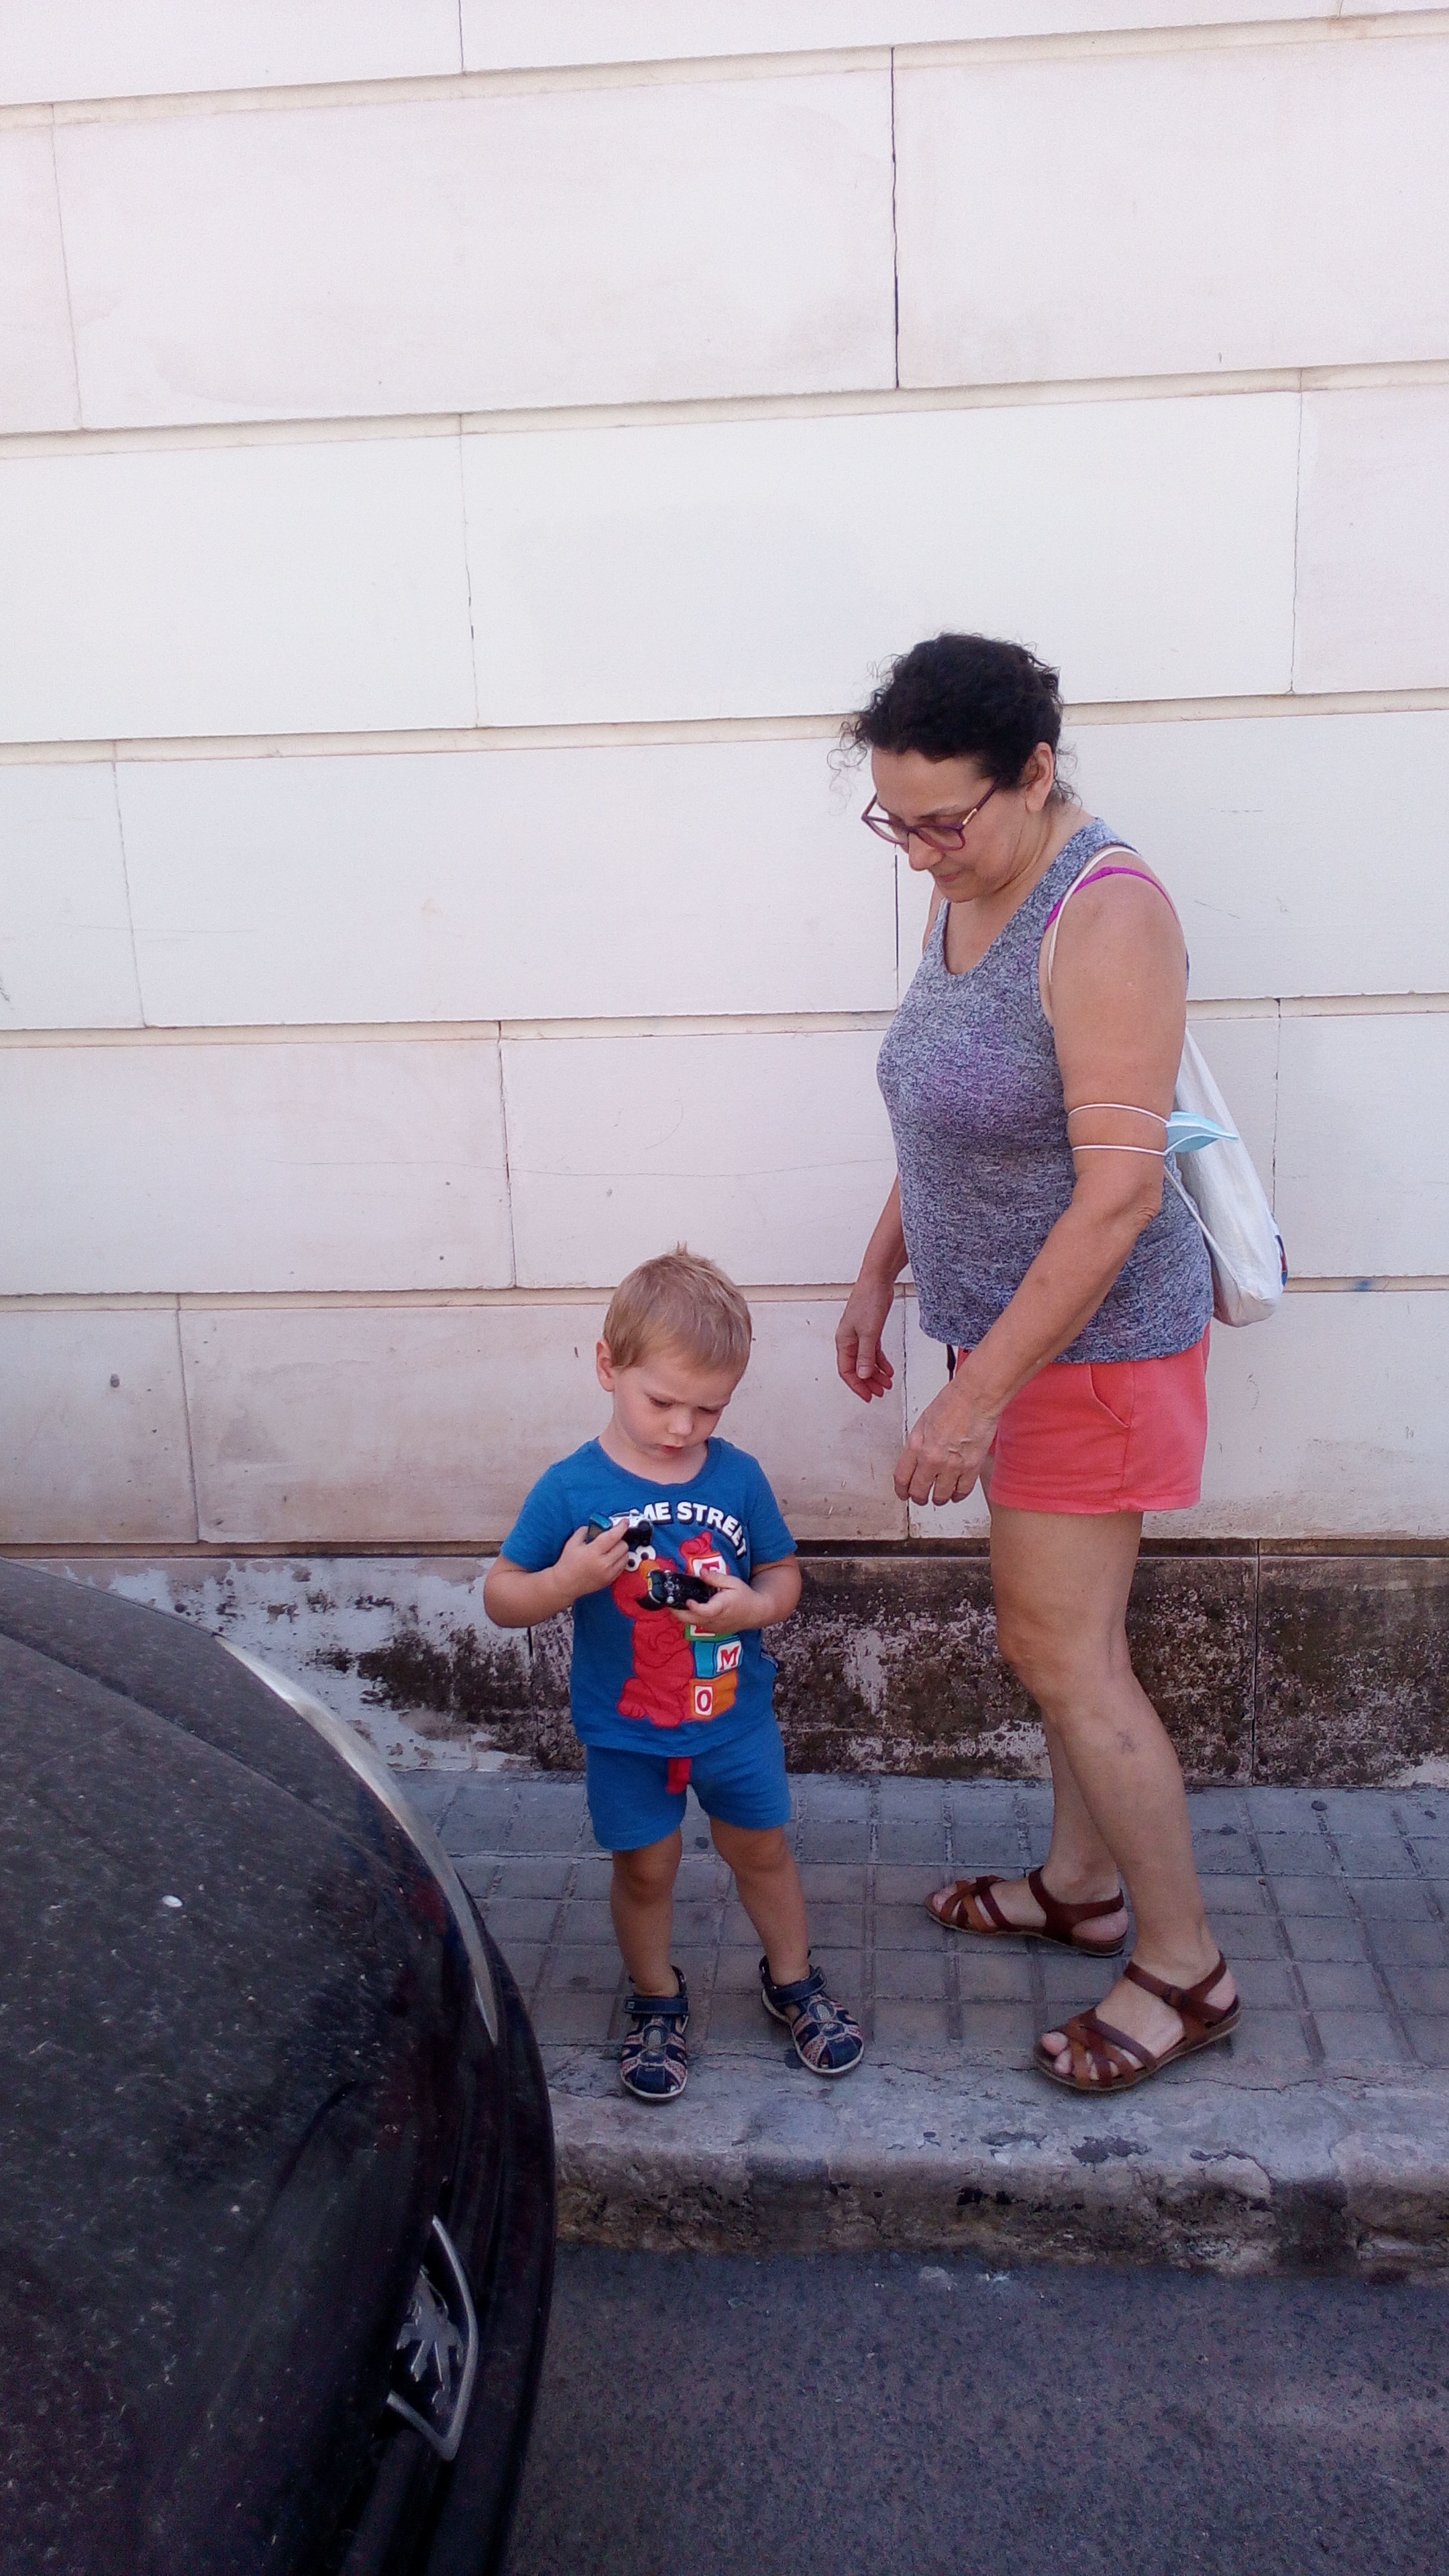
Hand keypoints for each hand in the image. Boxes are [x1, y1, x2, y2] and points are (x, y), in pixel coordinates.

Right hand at [554, 1521, 629, 1603]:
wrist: (565, 1584)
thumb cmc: (568, 1564)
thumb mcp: (573, 1542)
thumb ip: (586, 1530)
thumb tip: (598, 1526)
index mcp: (593, 1552)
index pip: (613, 1536)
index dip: (621, 1527)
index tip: (624, 1522)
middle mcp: (603, 1563)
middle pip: (623, 1546)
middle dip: (618, 1539)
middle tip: (611, 1538)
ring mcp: (608, 1573)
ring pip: (626, 1556)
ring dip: (620, 1550)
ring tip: (610, 1550)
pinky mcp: (610, 1580)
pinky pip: (623, 1566)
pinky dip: (619, 1560)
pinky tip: (610, 1559)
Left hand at [668, 1569, 755, 1634]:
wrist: (755, 1613)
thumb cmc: (744, 1596)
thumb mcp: (733, 1582)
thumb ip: (716, 1578)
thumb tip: (702, 1572)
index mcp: (721, 1607)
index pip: (704, 1611)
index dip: (694, 1607)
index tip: (687, 1600)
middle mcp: (715, 1620)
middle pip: (691, 1620)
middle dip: (677, 1611)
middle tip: (668, 1600)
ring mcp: (713, 1627)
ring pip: (692, 1623)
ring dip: (681, 1614)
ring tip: (674, 1602)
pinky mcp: (712, 1630)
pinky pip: (697, 1624)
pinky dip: (690, 1617)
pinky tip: (687, 1607)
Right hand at [835, 1276, 896, 1403]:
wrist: (877, 1281)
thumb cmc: (868, 1300)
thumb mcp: (869, 1333)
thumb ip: (865, 1356)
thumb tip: (862, 1375)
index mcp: (844, 1341)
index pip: (846, 1371)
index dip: (857, 1386)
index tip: (868, 1396)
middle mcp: (850, 1340)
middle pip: (856, 1368)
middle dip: (867, 1383)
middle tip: (879, 1393)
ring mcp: (860, 1335)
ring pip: (866, 1361)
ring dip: (875, 1374)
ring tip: (887, 1384)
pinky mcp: (870, 1330)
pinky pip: (873, 1352)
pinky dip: (880, 1362)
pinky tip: (888, 1370)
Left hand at [893, 1382, 998, 1507]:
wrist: (976, 1397)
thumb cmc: (953, 1402)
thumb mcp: (923, 1422)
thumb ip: (918, 1444)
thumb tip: (916, 1460)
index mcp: (916, 1445)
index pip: (902, 1478)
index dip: (901, 1490)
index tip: (903, 1493)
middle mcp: (932, 1458)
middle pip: (919, 1491)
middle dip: (918, 1497)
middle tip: (921, 1497)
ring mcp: (952, 1465)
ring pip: (940, 1496)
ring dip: (939, 1499)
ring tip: (939, 1497)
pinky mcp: (971, 1467)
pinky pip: (962, 1491)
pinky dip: (958, 1495)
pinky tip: (956, 1493)